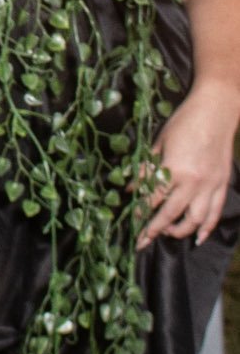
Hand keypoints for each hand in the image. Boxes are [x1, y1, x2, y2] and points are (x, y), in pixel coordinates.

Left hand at [139, 84, 239, 247]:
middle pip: (171, 214)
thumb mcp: (159, 142)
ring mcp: (211, 186)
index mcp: (174, 169)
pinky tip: (198, 238)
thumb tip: (130, 187)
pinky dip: (207, 228)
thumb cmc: (183, 122)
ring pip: (196, 220)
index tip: (131, 223)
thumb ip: (146, 167)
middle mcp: (194, 183)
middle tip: (142, 241)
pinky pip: (215, 213)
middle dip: (155, 230)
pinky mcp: (222, 185)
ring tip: (168, 234)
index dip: (140, 212)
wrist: (216, 112)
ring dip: (180, 231)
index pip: (153, 198)